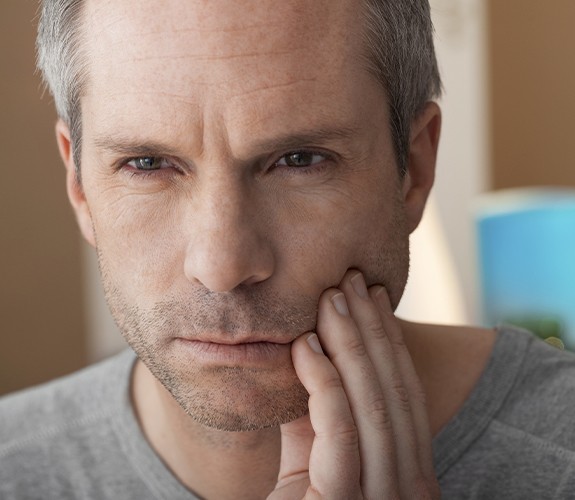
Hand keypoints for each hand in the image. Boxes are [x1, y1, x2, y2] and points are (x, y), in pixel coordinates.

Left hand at [268, 271, 439, 498]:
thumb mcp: (311, 456)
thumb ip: (317, 414)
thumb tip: (311, 350)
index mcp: (408, 474)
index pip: (404, 392)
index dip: (389, 340)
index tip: (372, 295)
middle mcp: (410, 489)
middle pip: (393, 391)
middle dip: (372, 329)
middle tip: (352, 279)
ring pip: (373, 404)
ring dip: (351, 343)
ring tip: (331, 297)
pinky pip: (340, 431)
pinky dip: (324, 382)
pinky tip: (305, 344)